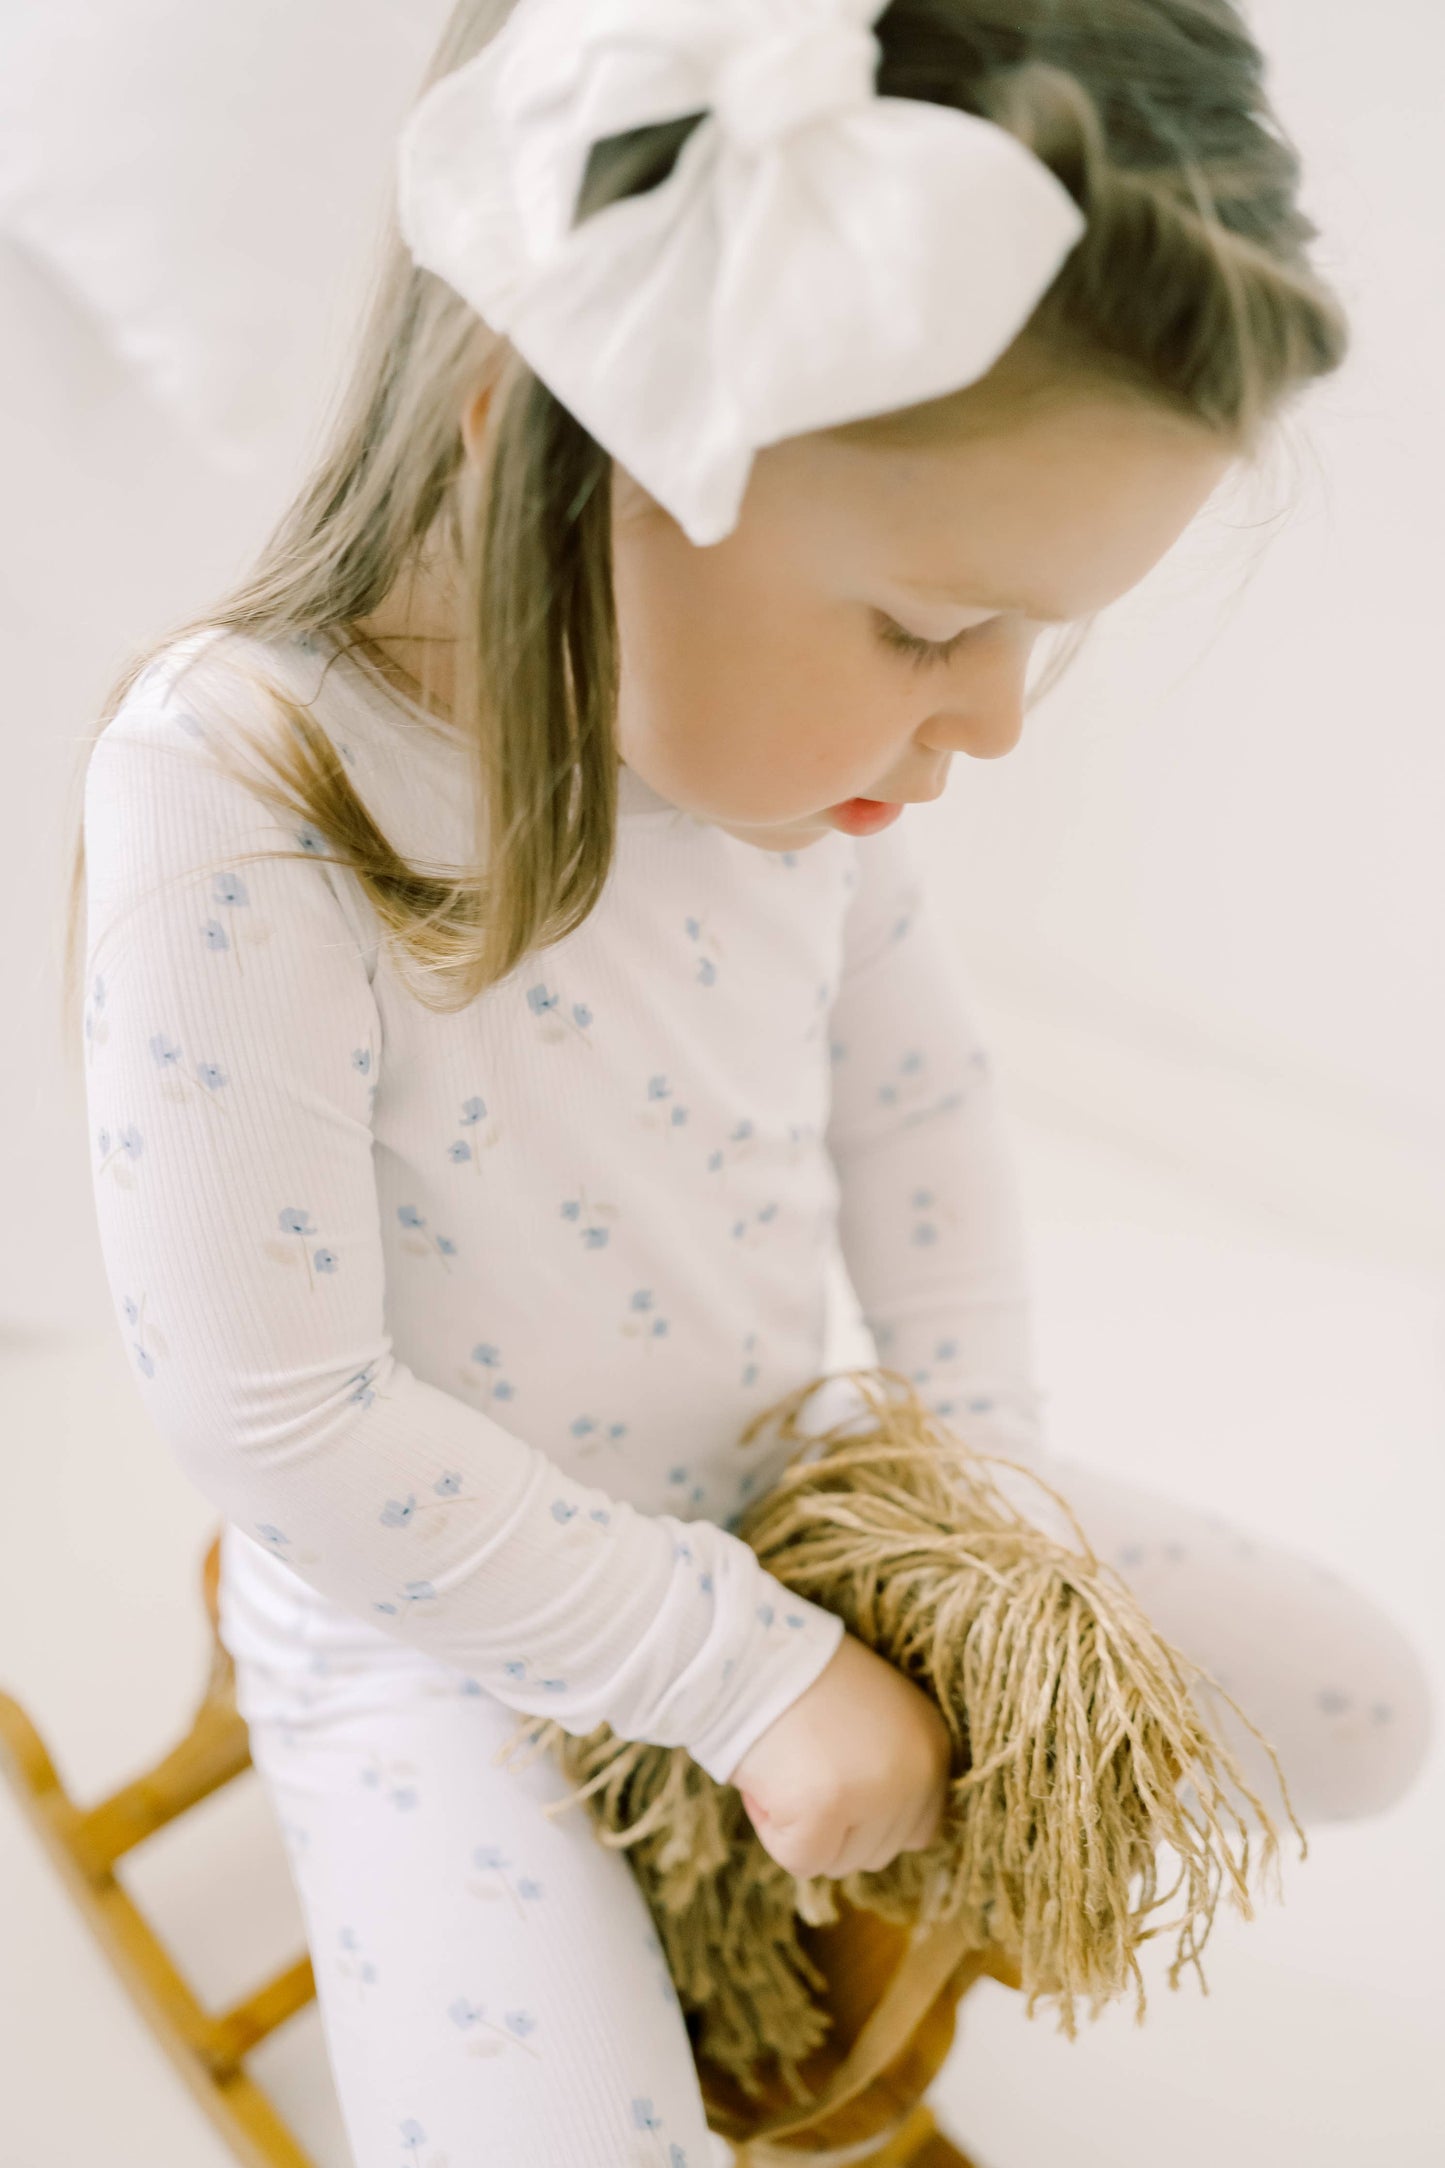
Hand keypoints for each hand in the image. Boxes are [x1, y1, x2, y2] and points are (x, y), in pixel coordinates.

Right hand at [729, 1630, 952, 1879]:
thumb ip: (893, 1769)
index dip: (866, 1813)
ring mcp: (875, 1793)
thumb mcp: (877, 1717)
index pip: (916, 1831)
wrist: (753, 1649)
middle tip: (804, 1758)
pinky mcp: (825, 1811)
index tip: (836, 1771)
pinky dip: (774, 1828)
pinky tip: (771, 1776)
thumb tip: (880, 1833)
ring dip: (804, 1825)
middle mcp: (917, 1772)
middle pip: (877, 1852)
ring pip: (840, 1862)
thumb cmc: (803, 1680)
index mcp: (933, 1746)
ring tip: (789, 1762)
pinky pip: (801, 1860)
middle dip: (834, 1822)